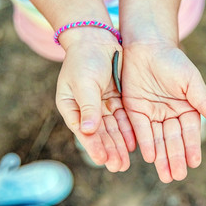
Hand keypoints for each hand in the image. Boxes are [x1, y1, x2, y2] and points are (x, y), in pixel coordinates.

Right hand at [56, 41, 135, 171]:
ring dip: (119, 144)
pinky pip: (122, 118)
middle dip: (109, 150)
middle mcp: (86, 109)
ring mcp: (102, 105)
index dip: (94, 146)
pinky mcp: (115, 100)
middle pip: (100, 133)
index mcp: (71, 106)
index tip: (103, 161)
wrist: (97, 39)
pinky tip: (134, 143)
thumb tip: (87, 130)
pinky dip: (127, 130)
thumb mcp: (84, 82)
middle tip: (119, 167)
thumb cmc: (84, 59)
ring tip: (126, 162)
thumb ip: (87, 106)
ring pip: (112, 129)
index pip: (83, 131)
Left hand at [122, 43, 205, 182]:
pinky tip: (150, 157)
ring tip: (166, 175)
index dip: (191, 147)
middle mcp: (169, 114)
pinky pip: (141, 129)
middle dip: (176, 157)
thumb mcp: (190, 79)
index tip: (194, 163)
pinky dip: (146, 143)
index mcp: (186, 107)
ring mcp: (152, 113)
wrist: (147, 46)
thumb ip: (201, 99)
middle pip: (173, 140)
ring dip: (162, 157)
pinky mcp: (135, 110)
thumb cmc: (172, 60)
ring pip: (158, 139)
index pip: (189, 131)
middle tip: (177, 176)